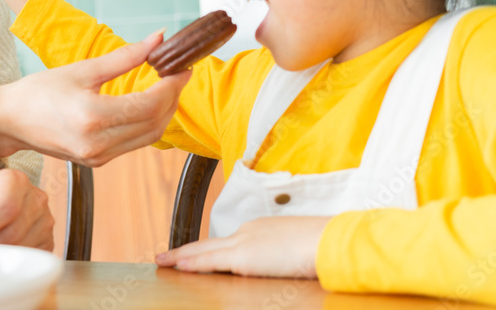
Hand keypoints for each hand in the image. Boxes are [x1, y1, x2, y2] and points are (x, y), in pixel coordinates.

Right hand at [0, 30, 189, 165]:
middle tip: (179, 73)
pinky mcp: (98, 161)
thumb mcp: (83, 69)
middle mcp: (98, 143)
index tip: (182, 66)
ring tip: (167, 86)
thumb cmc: (39, 91)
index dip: (172, 85)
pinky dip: (148, 123)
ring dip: (164, 111)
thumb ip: (125, 56)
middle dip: (173, 97)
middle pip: (155, 123)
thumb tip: (158, 39)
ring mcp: (99, 157)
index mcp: (92, 117)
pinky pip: (135, 143)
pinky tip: (148, 103)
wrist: (10, 122)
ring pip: (149, 136)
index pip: (150, 104)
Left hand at [154, 216, 330, 277]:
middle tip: (166, 255)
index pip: (228, 241)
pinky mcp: (245, 257)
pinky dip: (194, 263)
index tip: (195, 253)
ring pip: (205, 250)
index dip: (209, 249)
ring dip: (184, 257)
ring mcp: (245, 243)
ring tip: (164, 261)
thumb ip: (282, 255)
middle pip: (210, 243)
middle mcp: (249, 232)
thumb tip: (282, 264)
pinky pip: (212, 260)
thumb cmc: (324, 246)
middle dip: (187, 250)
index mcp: (261, 230)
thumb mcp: (298, 248)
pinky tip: (179, 266)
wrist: (331, 240)